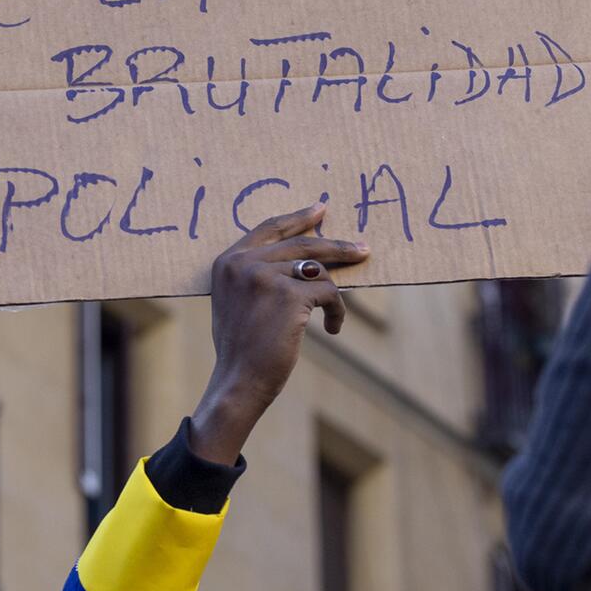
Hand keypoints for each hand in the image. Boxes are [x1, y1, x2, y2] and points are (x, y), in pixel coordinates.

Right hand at [190, 203, 368, 463]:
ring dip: (332, 294)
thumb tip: (306, 260)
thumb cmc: (242, 349)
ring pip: (318, 270)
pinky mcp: (289, 295)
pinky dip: (336, 310)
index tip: (321, 210)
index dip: (298, 218)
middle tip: (362, 250)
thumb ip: (258, 274)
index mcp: (228, 261)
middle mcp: (244, 263)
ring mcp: (266, 276)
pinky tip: (332, 328)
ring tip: (333, 316)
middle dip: (337, 246)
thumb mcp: (237, 301)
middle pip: (302, 244)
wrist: (239, 381)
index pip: (269, 228)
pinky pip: (329, 292)